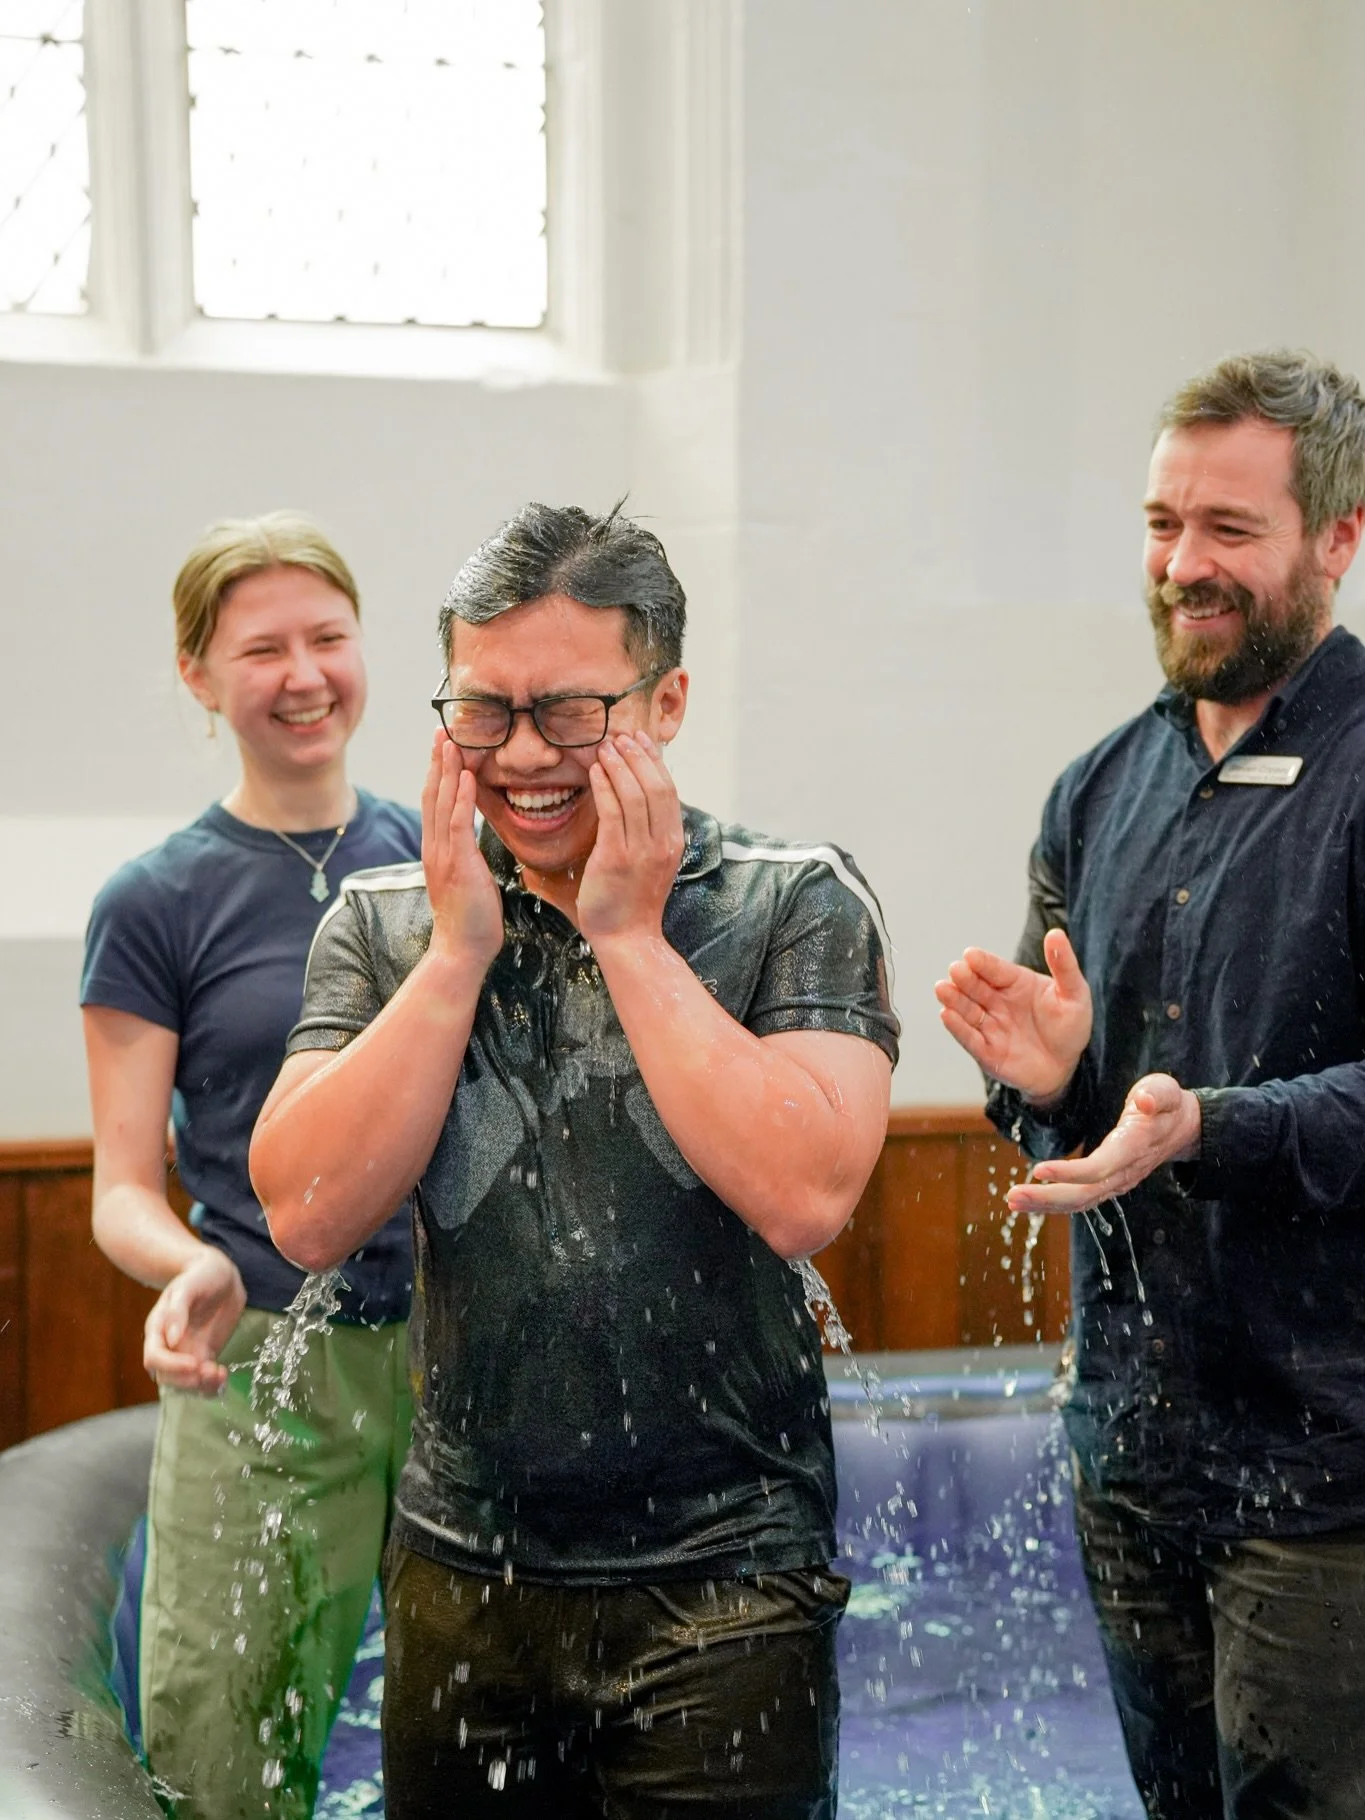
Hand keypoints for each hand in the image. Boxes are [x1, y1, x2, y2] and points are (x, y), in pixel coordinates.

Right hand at [144, 1247, 246, 1393]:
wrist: (221, 1276)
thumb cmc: (201, 1275)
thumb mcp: (188, 1286)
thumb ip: (178, 1310)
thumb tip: (171, 1339)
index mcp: (157, 1328)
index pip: (154, 1357)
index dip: (171, 1366)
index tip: (194, 1364)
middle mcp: (168, 1345)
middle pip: (167, 1377)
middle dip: (187, 1381)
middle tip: (211, 1371)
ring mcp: (186, 1353)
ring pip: (185, 1384)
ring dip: (201, 1387)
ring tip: (220, 1375)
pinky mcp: (204, 1356)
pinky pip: (202, 1380)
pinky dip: (212, 1386)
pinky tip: (224, 1376)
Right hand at [422, 731, 503, 969]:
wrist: (461, 950)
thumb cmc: (471, 919)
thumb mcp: (467, 878)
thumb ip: (465, 855)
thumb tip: (472, 840)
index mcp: (437, 850)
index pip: (435, 803)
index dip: (437, 773)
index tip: (443, 747)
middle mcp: (434, 848)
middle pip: (433, 795)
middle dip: (437, 762)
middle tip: (441, 731)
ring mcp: (443, 855)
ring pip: (442, 803)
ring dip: (447, 770)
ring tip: (451, 741)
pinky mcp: (457, 865)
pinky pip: (458, 824)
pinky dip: (462, 798)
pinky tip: (467, 776)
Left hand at [577, 731, 684, 945]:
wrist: (628, 938)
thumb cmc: (633, 902)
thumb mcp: (652, 863)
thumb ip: (649, 833)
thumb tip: (637, 800)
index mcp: (674, 842)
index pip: (668, 790)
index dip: (654, 761)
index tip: (640, 741)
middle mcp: (662, 843)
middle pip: (655, 786)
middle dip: (637, 756)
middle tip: (620, 737)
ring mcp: (640, 850)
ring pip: (634, 794)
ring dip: (619, 765)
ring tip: (605, 748)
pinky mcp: (616, 857)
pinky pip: (612, 812)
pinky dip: (604, 786)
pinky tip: (595, 773)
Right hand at [935, 929, 1091, 1102]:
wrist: (1066, 1068)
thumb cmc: (1070, 1027)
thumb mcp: (1074, 993)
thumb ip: (1064, 965)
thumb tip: (1056, 933)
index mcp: (1015, 983)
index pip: (995, 969)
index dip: (983, 962)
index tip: (970, 955)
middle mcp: (997, 1002)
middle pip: (976, 987)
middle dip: (964, 978)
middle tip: (956, 970)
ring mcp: (990, 1026)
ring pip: (967, 1010)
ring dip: (954, 1000)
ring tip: (942, 989)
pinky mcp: (986, 1051)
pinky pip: (970, 1038)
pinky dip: (958, 1028)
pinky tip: (947, 1015)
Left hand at [1005, 1073, 1200, 1214]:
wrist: (1181, 1128)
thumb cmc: (1168, 1105)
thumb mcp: (1166, 1090)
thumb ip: (1157, 1095)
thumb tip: (1143, 1101)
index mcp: (1134, 1147)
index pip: (1101, 1167)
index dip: (1071, 1173)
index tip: (1039, 1170)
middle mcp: (1124, 1171)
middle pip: (1084, 1193)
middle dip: (1047, 1197)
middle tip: (1013, 1196)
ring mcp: (1117, 1181)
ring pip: (1080, 1201)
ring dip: (1044, 1204)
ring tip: (1012, 1202)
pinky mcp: (1108, 1182)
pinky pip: (1080, 1198)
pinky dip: (1053, 1202)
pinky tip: (1028, 1200)